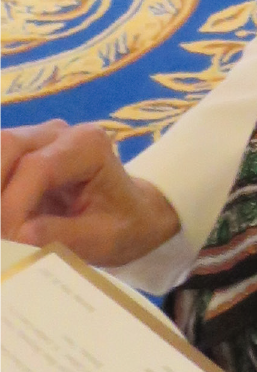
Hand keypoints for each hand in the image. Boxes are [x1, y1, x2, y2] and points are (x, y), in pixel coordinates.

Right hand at [0, 121, 180, 265]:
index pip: (37, 167)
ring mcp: (38, 138)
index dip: (14, 204)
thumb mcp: (102, 239)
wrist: (129, 215)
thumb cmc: (121, 225)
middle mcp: (60, 132)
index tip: (10, 238)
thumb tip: (19, 233)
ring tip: (2, 225)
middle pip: (8, 145)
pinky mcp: (22, 152)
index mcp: (88, 145)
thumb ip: (63, 235)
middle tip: (1, 231)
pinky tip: (4, 215)